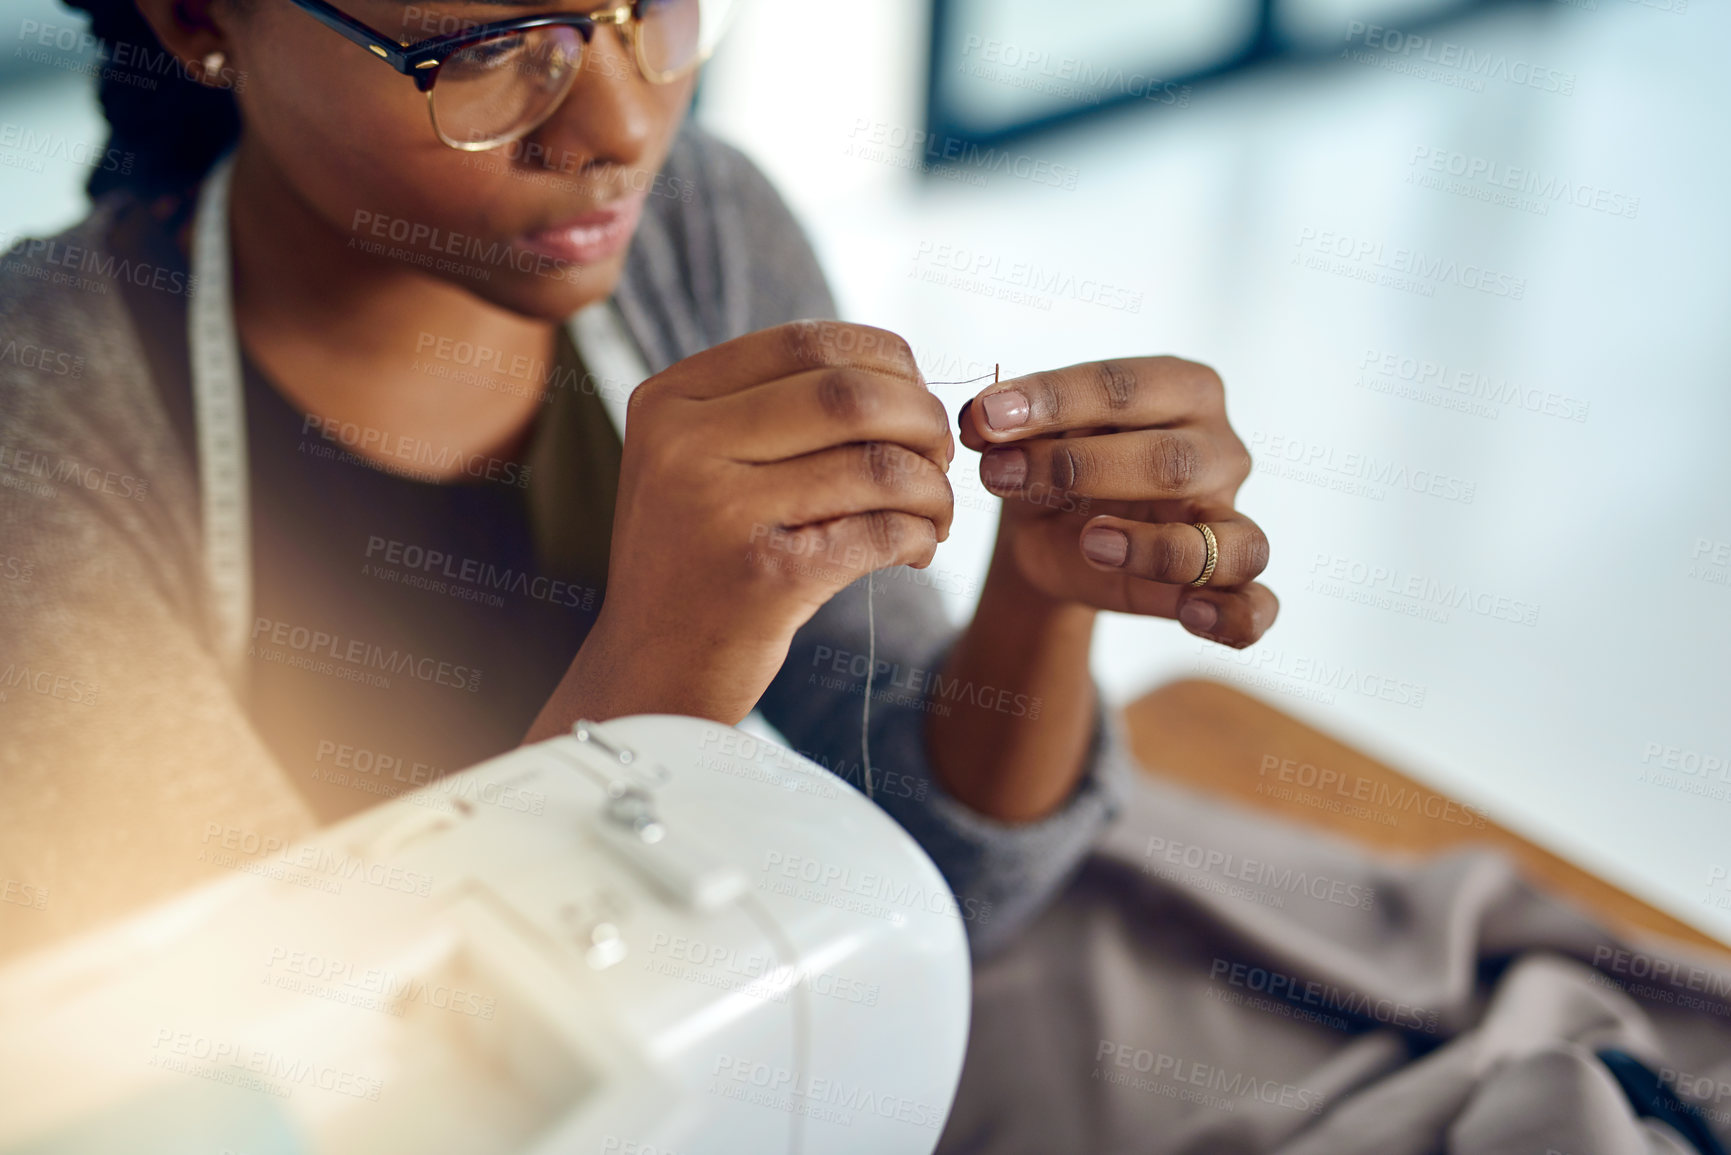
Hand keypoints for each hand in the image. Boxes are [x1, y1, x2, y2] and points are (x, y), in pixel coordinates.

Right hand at [529, 321, 953, 735]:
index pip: (809, 341)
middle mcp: (684, 445)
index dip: (889, 361)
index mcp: (671, 400)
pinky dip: (919, 536)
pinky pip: (882, 532)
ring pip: (878, 465)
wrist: (649, 679)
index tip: (914, 397)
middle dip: (923, 420)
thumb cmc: (696, 563)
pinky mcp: (766, 579)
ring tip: (934, 512)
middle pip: (852, 395)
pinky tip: (916, 550)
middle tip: (940, 456)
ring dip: (932, 488)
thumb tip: (896, 370)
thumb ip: (768, 407)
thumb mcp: (696, 463)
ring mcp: (720, 511)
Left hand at [958, 357, 1275, 647]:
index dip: (1053, 400)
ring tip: (1089, 542)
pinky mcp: (1227, 582)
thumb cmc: (1052, 468)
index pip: (1124, 387)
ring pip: (1228, 538)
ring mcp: (1231, 517)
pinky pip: (1255, 606)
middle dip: (1078, 467)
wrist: (1051, 538)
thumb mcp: (1024, 443)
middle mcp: (1220, 449)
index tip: (986, 419)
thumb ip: (1010, 430)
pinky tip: (1190, 614)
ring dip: (1155, 549)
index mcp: (1182, 389)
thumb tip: (982, 422)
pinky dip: (1233, 615)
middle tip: (1001, 475)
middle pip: (1171, 461)